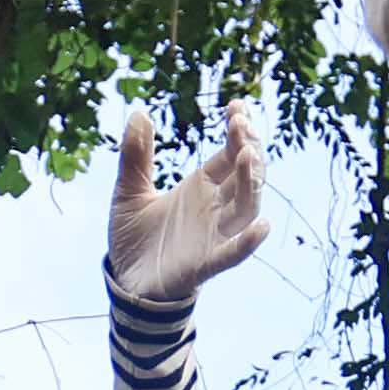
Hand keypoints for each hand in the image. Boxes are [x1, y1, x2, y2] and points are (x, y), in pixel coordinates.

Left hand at [106, 99, 271, 304]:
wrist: (125, 283)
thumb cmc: (134, 238)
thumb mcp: (129, 192)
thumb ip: (135, 156)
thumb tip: (138, 113)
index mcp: (201, 187)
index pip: (231, 154)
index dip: (239, 131)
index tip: (237, 107)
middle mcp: (215, 209)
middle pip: (245, 176)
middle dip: (247, 149)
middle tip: (240, 124)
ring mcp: (213, 236)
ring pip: (245, 208)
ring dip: (250, 183)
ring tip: (247, 155)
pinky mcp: (204, 264)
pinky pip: (233, 253)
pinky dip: (248, 242)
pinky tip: (263, 226)